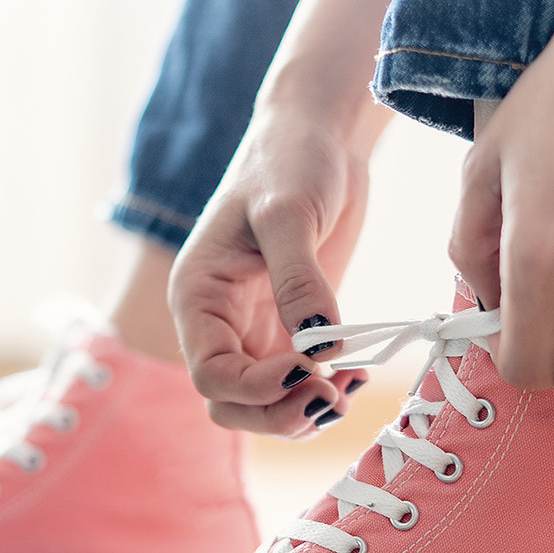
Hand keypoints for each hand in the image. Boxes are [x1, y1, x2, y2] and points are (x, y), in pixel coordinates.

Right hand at [170, 109, 371, 436]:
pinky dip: (324, 392)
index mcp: (198, 296)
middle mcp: (219, 323)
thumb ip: (299, 280)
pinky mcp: (292, 330)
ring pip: (264, 406)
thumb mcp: (288, 213)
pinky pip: (298, 384)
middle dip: (277, 414)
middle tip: (329, 398)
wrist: (318, 138)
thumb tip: (319, 346)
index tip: (307, 371)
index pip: (211, 374)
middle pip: (231, 405)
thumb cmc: (289, 161)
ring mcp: (255, 330)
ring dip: (303, 412)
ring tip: (348, 389)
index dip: (255, 389)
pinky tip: (355, 375)